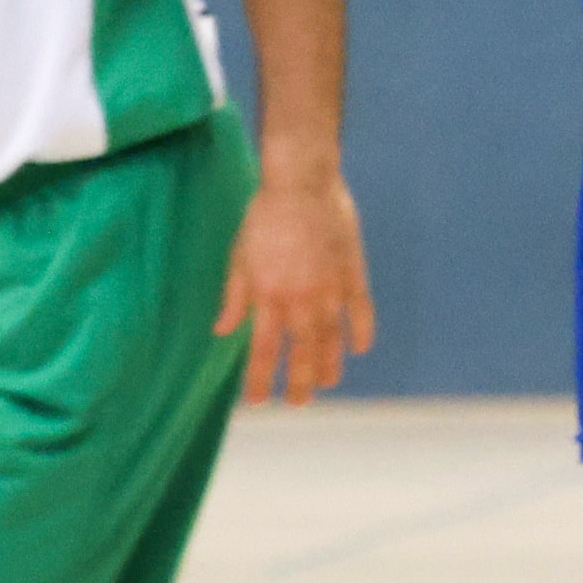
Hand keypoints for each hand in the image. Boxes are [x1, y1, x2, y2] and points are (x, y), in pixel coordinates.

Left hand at [221, 169, 376, 404]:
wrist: (302, 180)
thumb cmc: (264, 215)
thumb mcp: (239, 256)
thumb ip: (235, 297)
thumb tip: (221, 331)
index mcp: (268, 295)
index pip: (262, 351)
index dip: (260, 380)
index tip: (258, 401)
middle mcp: (300, 298)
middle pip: (301, 354)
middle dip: (299, 383)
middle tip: (298, 402)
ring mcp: (330, 287)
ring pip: (332, 338)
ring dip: (329, 365)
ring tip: (327, 383)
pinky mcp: (352, 272)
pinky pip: (360, 310)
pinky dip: (361, 331)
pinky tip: (359, 348)